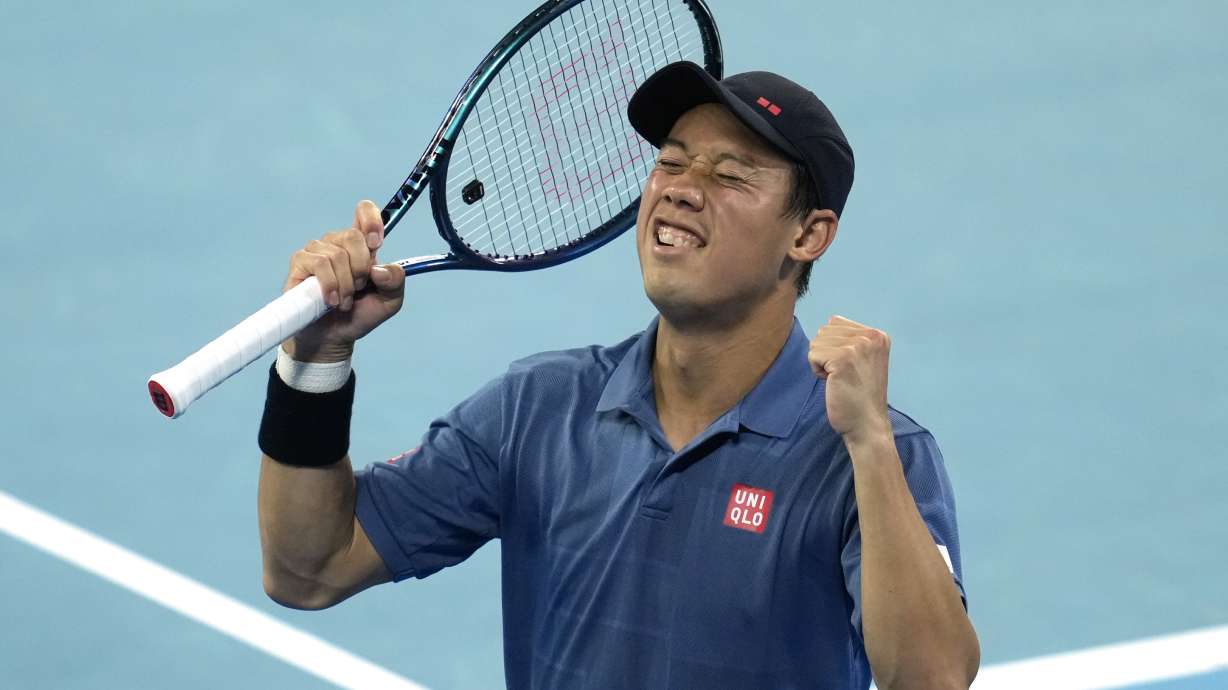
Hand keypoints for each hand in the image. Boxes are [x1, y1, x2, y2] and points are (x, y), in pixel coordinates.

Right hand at [283, 200, 405, 362]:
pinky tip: (331, 301)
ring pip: (337, 254)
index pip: (364, 212)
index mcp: (361, 245)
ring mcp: (317, 250)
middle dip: (361, 268)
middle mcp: (338, 242)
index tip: (376, 243)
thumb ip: (395, 281)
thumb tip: (379, 269)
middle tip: (359, 289)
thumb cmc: (360, 314)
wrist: (334, 338)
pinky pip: (319, 264)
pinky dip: (330, 285)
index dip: (371, 220)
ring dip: (346, 284)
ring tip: (344, 302)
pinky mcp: (300, 263)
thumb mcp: (390, 301)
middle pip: (354, 235)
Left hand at [807, 315, 891, 443]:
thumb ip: (851, 339)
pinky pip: (813, 355)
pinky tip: (832, 382)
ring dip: (821, 362)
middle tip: (844, 375)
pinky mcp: (842, 359)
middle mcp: (871, 337)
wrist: (867, 423)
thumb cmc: (861, 395)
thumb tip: (828, 323)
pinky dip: (817, 370)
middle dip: (826, 354)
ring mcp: (857, 347)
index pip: (836, 323)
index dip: (834, 347)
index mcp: (878, 335)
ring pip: (817, 342)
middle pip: (825, 331)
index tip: (850, 367)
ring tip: (839, 379)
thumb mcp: (864, 358)